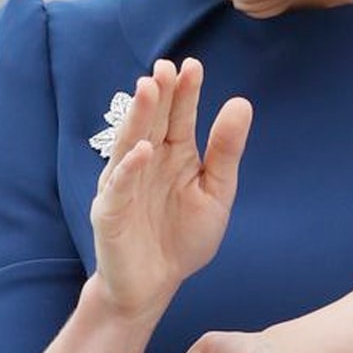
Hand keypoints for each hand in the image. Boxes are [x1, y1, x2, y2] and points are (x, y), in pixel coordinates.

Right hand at [89, 58, 252, 321]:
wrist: (154, 286)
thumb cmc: (183, 238)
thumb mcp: (216, 193)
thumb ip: (225, 151)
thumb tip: (241, 102)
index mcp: (175, 154)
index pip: (180, 116)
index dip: (186, 92)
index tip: (193, 65)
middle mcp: (147, 161)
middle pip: (154, 121)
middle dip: (160, 94)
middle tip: (166, 66)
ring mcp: (125, 184)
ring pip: (130, 143)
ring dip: (139, 116)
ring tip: (149, 88)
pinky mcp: (110, 211)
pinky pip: (119, 187)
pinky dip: (128, 168)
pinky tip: (140, 150)